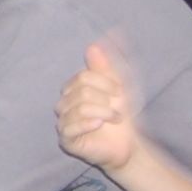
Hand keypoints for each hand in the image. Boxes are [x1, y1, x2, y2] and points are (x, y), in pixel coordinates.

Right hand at [55, 42, 143, 172]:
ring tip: (115, 119)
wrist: (128, 145)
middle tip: (117, 109)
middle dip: (105, 99)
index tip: (120, 93)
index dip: (104, 83)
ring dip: (103, 112)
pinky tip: (100, 125)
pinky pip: (70, 127)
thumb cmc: (120, 116)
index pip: (83, 77)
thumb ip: (105, 67)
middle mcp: (64, 105)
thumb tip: (93, 45)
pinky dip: (88, 123)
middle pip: (80, 91)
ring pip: (77, 108)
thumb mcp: (117, 88)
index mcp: (73, 90)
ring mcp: (63, 122)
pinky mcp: (66, 140)